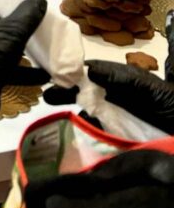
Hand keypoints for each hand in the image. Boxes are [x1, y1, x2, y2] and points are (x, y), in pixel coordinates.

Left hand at [0, 0, 48, 132]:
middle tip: (42, 24)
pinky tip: (44, 75)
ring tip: (46, 47)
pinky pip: (4, 65)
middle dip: (21, 24)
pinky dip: (22, 70)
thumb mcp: (12, 32)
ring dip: (24, 49)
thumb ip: (28, 14)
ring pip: (4, 45)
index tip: (32, 3)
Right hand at [44, 10, 173, 133]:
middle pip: (88, 90)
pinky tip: (75, 132)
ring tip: (54, 114)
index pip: (94, 71)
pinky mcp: (122, 136)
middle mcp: (120, 96)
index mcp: (125, 81)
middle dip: (68, 91)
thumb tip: (89, 70)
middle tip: (47, 96)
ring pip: (92, 110)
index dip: (75, 71)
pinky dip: (87, 130)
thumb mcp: (151, 90)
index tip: (55, 73)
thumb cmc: (172, 107)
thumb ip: (123, 79)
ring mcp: (120, 116)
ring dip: (75, 110)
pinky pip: (99, 131)